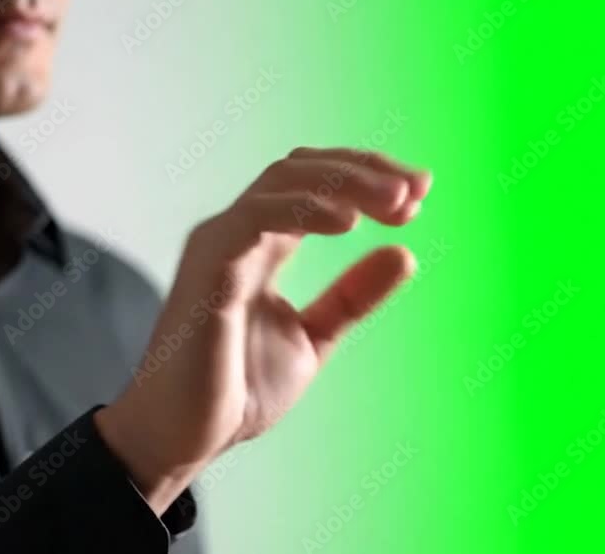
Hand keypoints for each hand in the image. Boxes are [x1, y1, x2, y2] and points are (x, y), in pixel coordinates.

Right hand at [95, 147, 431, 512]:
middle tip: (416, 188)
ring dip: (346, 181)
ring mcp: (222, 244)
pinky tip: (348, 222)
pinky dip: (304, 209)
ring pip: (283, 181)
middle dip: (365, 169)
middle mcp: (240, 232)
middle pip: (303, 169)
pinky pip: (256, 217)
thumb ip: (352, 296)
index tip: (420, 193)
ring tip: (396, 198)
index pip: (316, 185)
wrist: (185, 437)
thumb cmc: (236, 389)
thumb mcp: (315, 335)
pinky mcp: (210, 267)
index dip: (368, 178)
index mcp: (264, 244)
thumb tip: (405, 254)